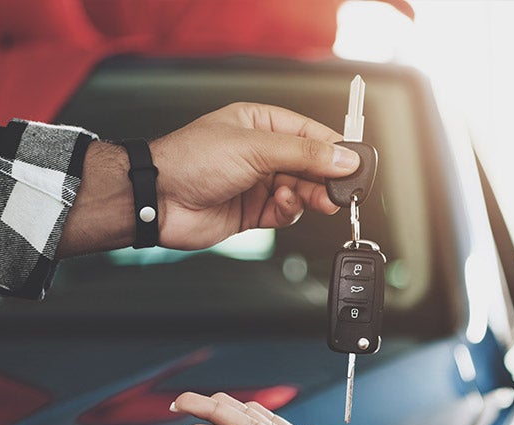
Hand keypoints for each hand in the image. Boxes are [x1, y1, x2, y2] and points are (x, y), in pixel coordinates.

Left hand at [60, 103, 358, 256]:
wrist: (158, 200)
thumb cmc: (191, 160)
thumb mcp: (255, 148)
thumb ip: (303, 155)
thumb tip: (342, 158)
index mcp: (260, 123)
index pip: (309, 133)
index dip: (333, 148)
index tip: (354, 162)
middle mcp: (261, 152)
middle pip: (309, 164)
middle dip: (326, 177)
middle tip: (343, 189)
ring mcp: (258, 183)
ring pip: (301, 190)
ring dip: (311, 195)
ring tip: (320, 201)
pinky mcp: (253, 211)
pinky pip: (285, 212)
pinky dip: (289, 210)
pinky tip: (282, 204)